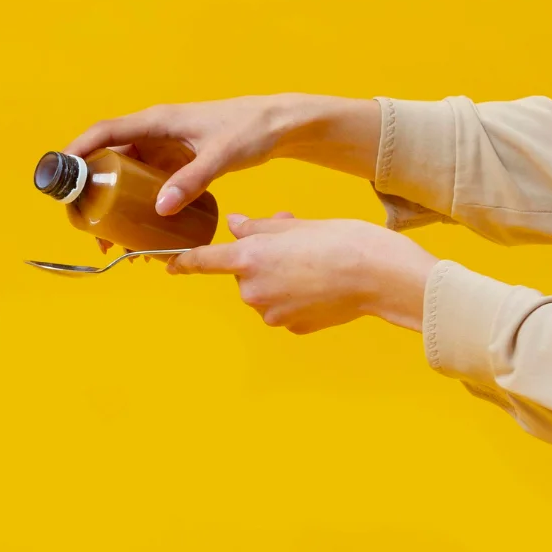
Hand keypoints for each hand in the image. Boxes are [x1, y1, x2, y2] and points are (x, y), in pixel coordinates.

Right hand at [66, 95, 380, 216]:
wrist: (279, 125)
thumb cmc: (251, 129)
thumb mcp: (221, 156)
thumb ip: (192, 180)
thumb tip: (161, 208)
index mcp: (158, 121)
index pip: (106, 132)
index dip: (78, 150)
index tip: (60, 173)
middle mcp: (154, 133)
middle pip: (108, 159)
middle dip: (91, 190)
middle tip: (85, 222)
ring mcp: (163, 149)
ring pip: (125, 175)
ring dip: (113, 203)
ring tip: (111, 237)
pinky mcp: (174, 163)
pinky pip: (144, 184)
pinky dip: (136, 205)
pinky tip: (139, 230)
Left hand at [165, 214, 438, 334]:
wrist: (383, 277)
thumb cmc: (344, 241)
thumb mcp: (296, 225)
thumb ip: (259, 228)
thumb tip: (236, 226)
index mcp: (249, 258)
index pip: (202, 261)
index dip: (182, 262)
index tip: (168, 264)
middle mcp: (253, 290)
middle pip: (241, 274)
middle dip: (260, 258)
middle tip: (293, 242)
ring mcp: (271, 313)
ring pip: (264, 291)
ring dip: (279, 277)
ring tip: (315, 261)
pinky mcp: (292, 327)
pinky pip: (284, 308)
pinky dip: (296, 297)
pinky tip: (322, 285)